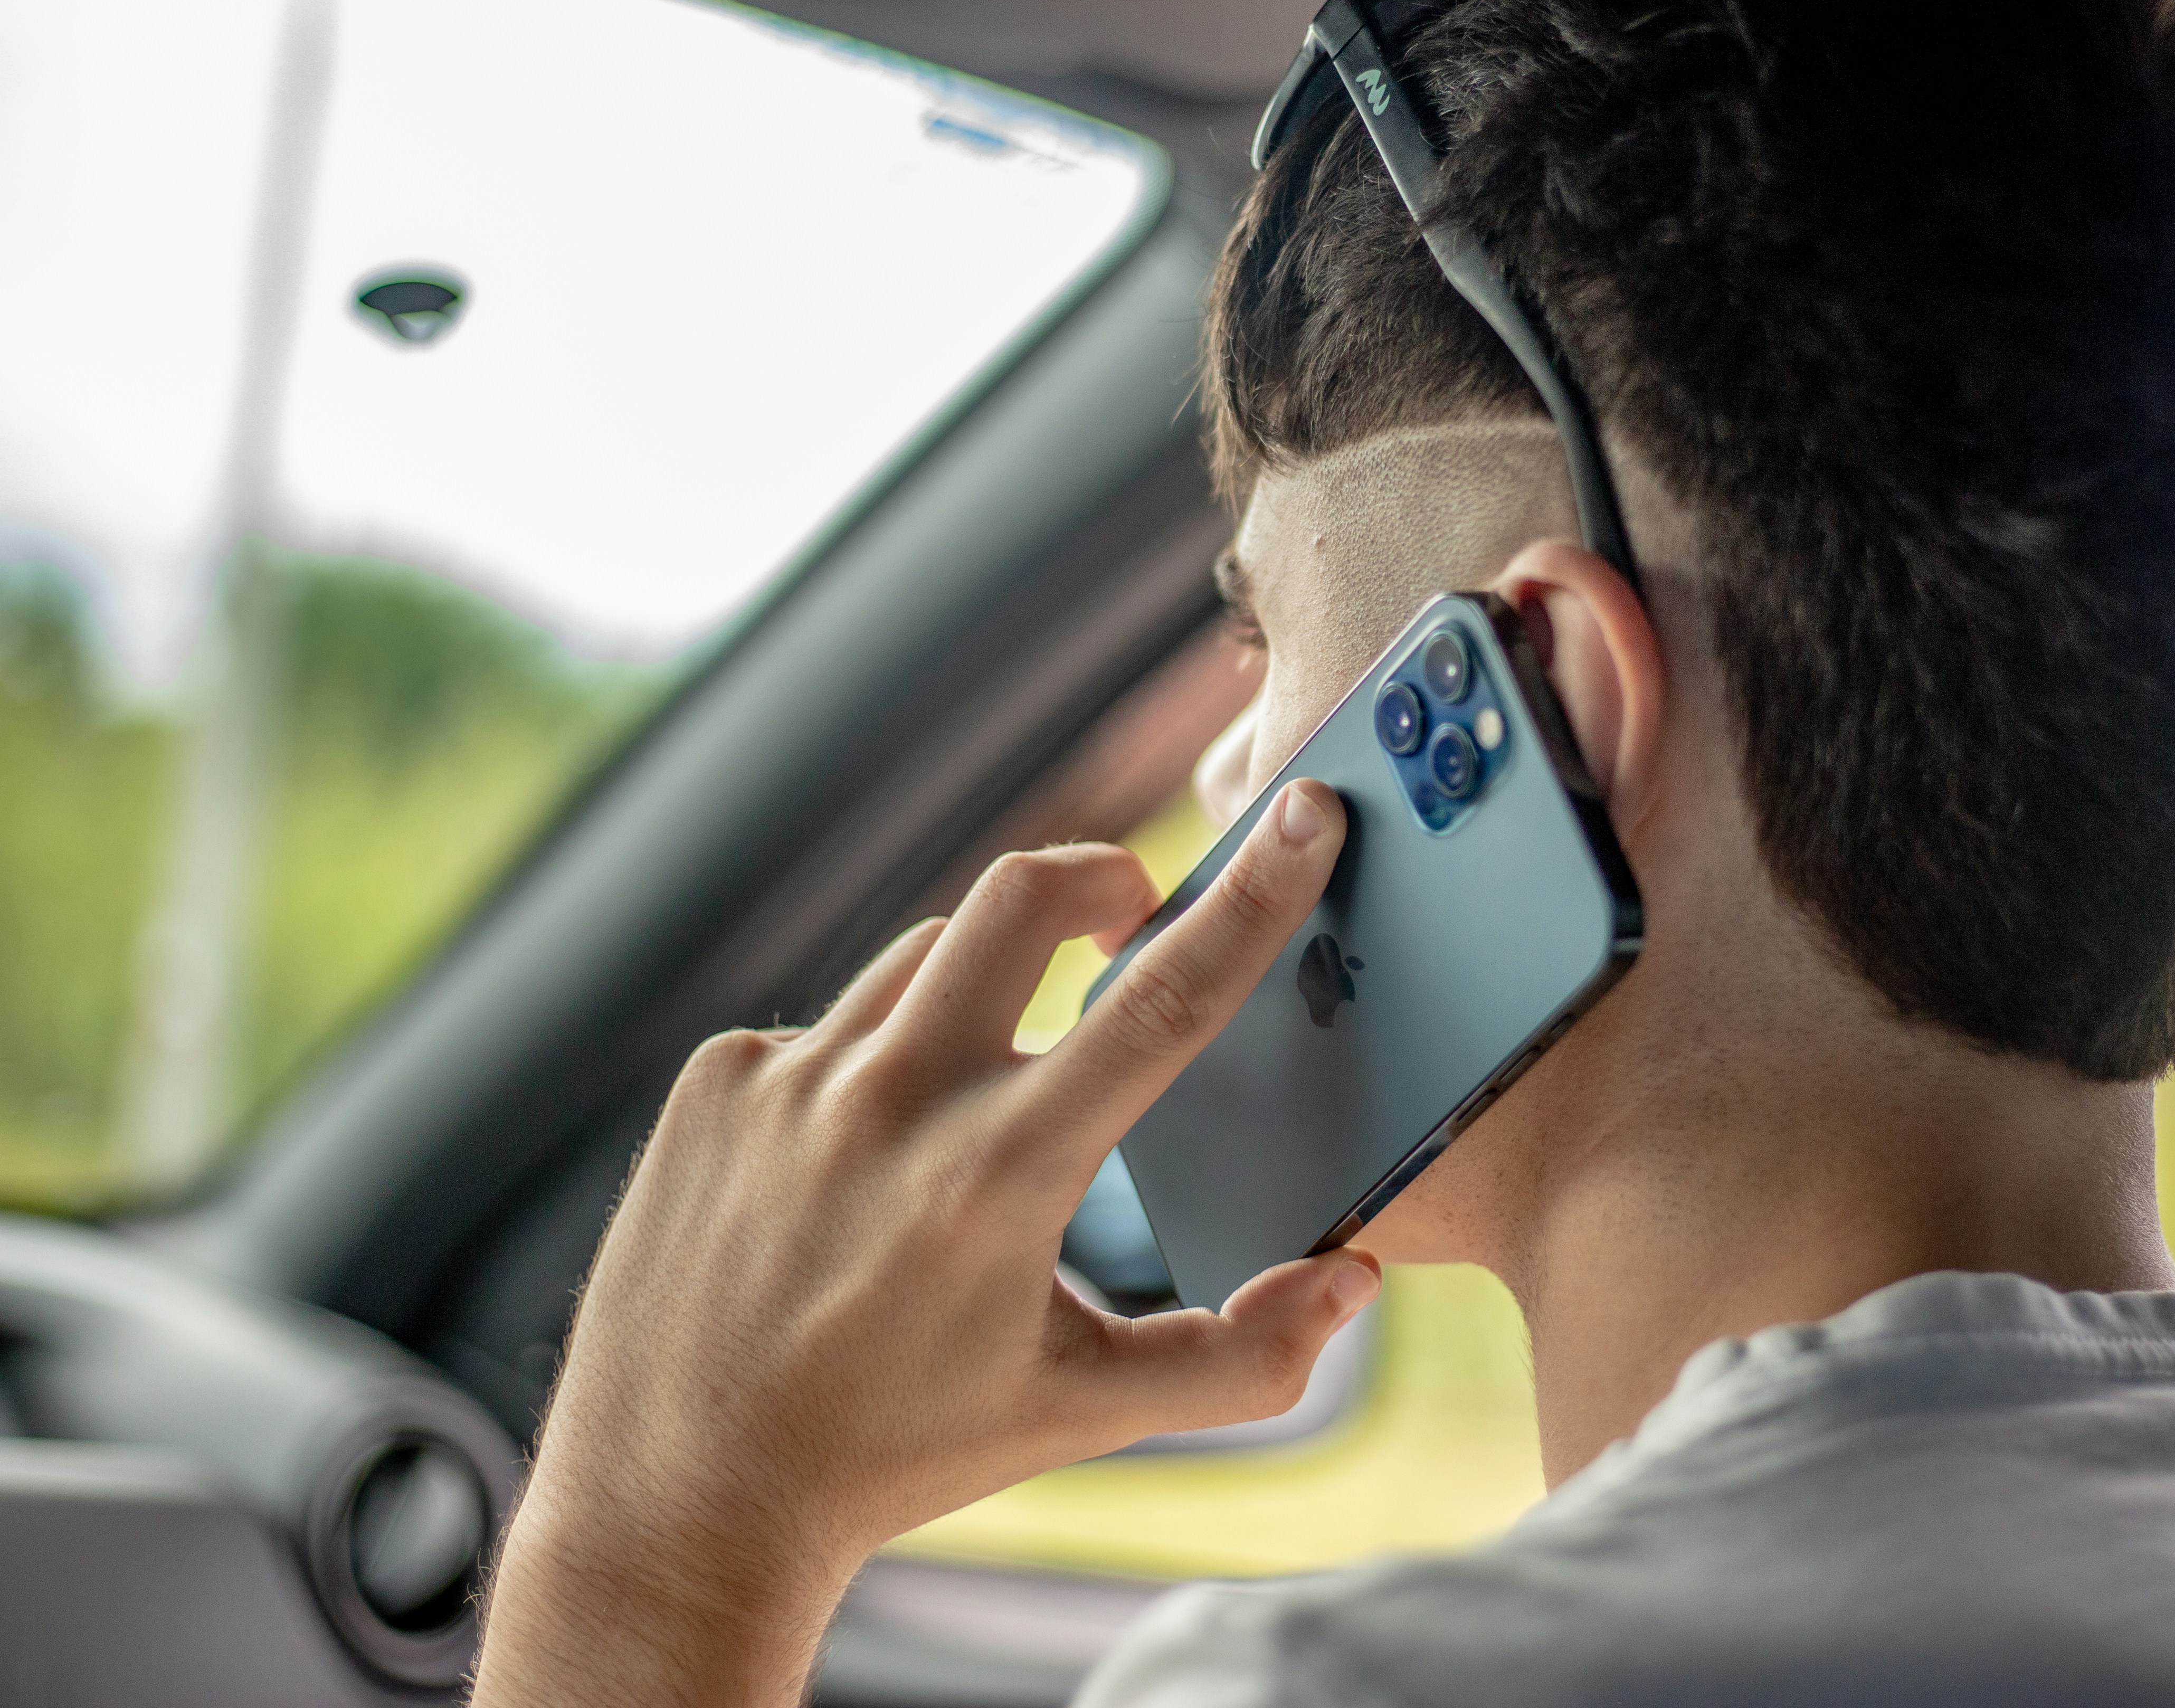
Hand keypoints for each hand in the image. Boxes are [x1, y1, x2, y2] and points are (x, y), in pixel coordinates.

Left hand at [472, 780, 1378, 1707]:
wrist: (683, 1500)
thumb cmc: (898, 1453)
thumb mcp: (1085, 1411)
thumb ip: (1242, 1357)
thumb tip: (1350, 1278)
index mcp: (1001, 1175)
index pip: (1164, 1000)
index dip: (1250, 896)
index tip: (1301, 815)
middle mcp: (891, 1104)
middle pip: (1022, 894)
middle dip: (1100, 875)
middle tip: (1128, 913)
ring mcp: (790, 1080)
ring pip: (927, 959)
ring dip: (982, 996)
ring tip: (981, 1098)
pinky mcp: (715, 1081)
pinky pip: (829, 1024)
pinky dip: (871, 1065)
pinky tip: (854, 1164)